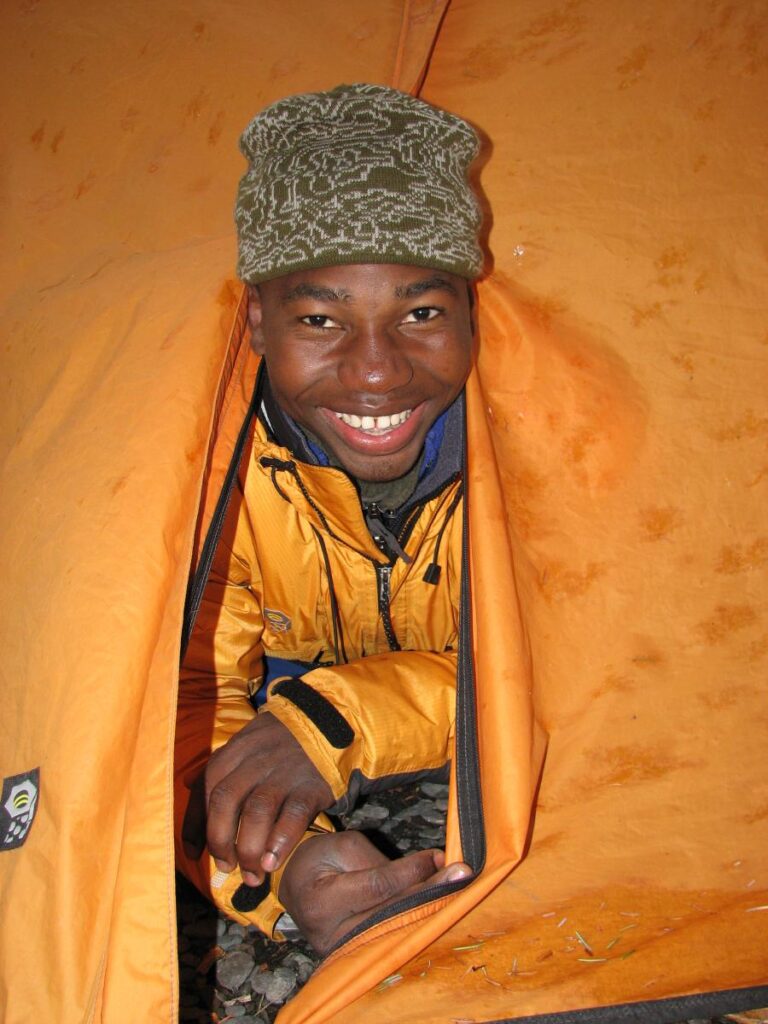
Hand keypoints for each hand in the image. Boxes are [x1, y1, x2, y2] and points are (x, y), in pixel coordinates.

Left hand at [182, 712, 332, 884]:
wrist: (326, 723)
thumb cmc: (278, 745)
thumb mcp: (245, 748)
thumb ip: (219, 778)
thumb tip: (190, 810)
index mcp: (234, 752)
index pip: (206, 789)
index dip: (196, 825)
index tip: (195, 854)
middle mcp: (255, 760)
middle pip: (226, 800)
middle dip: (220, 840)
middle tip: (227, 866)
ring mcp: (285, 772)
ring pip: (257, 810)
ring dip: (249, 848)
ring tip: (252, 874)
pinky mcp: (312, 785)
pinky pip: (294, 814)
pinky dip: (280, 841)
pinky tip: (273, 861)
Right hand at [278, 830, 471, 954]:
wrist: (295, 887)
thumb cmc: (320, 860)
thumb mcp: (344, 847)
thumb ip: (380, 863)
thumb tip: (426, 870)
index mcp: (322, 901)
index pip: (377, 887)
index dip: (410, 871)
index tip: (440, 856)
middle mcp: (331, 934)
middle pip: (392, 914)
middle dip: (431, 892)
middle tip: (463, 874)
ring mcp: (343, 952)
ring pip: (395, 931)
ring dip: (430, 909)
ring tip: (459, 889)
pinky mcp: (355, 957)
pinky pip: (391, 939)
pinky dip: (417, 922)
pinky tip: (441, 907)